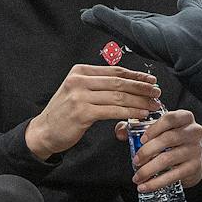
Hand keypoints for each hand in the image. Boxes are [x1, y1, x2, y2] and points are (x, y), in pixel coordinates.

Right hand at [26, 64, 160, 160]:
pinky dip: (129, 112)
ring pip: (118, 96)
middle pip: (118, 82)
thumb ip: (98, 85)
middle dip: (141, 87)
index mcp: (80, 72)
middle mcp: (79, 80)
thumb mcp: (78, 91)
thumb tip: (128, 84)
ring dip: (139, 101)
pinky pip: (112, 111)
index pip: (114, 71)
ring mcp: (80, 96)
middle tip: (156, 92)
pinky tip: (139, 114)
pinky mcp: (82, 112)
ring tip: (152, 105)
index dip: (136, 75)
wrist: (44, 131)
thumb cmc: (64, 113)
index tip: (151, 80)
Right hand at [81, 0, 201, 73]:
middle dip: (104, 20)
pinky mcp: (139, 35)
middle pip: (120, 26)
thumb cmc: (201, 38)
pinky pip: (121, 25)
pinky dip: (108, 18)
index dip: (119, 18)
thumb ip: (188, 4)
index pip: (133, 22)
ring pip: (117, 26)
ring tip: (86, 14)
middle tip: (87, 15)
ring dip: (102, 19)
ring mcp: (141, 37)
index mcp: (155, 30)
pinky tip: (95, 13)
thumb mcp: (193, 13)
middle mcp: (146, 36)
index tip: (105, 13)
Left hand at [114, 108, 201, 190]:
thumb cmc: (171, 139)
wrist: (191, 158)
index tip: (141, 139)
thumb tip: (120, 132)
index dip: (154, 128)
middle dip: (147, 151)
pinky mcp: (194, 167)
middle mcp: (193, 132)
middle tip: (135, 160)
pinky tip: (145, 186)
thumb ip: (136, 127)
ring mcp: (195, 150)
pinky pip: (173, 175)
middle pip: (168, 139)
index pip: (170, 118)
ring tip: (137, 177)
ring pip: (168, 159)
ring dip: (149, 169)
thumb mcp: (158, 129)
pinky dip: (157, 182)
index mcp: (185, 117)